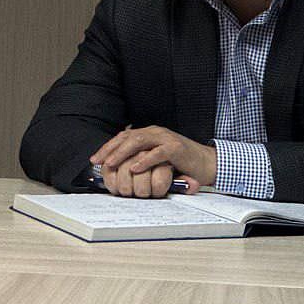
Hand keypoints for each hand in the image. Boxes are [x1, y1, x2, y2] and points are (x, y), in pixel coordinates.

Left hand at [90, 125, 213, 197]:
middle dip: (111, 149)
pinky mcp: (176, 148)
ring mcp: (166, 138)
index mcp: (149, 134)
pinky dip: (145, 160)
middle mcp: (156, 132)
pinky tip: (135, 167)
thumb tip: (118, 171)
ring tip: (112, 163)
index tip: (95, 159)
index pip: (124, 137)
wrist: (207, 163)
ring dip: (123, 152)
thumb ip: (141, 160)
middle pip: (128, 137)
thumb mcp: (156, 160)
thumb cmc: (181, 164)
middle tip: (100, 161)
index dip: (108, 147)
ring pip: (139, 141)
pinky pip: (157, 153)